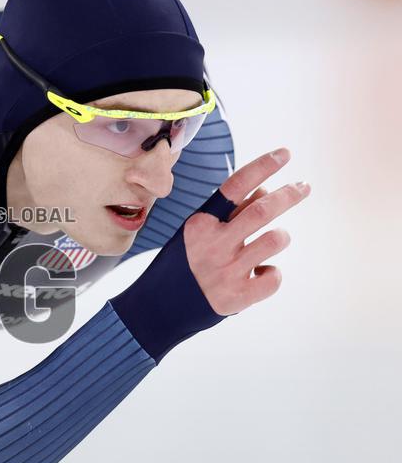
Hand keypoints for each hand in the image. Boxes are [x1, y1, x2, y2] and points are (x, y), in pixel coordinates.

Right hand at [184, 147, 309, 314]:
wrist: (158, 309)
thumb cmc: (180, 265)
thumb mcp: (197, 233)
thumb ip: (230, 213)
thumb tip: (265, 190)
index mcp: (200, 224)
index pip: (236, 186)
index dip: (264, 166)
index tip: (285, 154)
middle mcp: (213, 244)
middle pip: (263, 210)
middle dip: (289, 194)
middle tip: (304, 186)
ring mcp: (226, 271)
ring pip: (275, 240)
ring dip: (280, 237)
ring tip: (273, 241)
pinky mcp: (238, 296)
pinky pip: (274, 277)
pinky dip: (272, 274)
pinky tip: (259, 274)